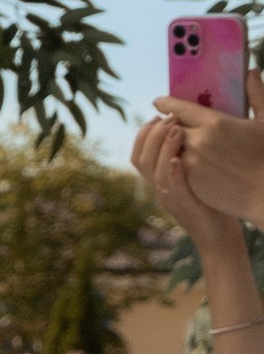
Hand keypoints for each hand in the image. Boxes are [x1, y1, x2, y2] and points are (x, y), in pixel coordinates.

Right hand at [133, 98, 263, 241]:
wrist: (217, 237)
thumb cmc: (210, 201)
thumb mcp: (192, 177)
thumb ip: (185, 157)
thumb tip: (186, 128)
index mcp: (158, 181)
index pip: (137, 154)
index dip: (144, 133)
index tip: (159, 116)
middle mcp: (158, 190)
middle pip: (141, 159)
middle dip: (153, 134)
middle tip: (171, 118)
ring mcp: (169, 199)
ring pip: (154, 172)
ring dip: (163, 147)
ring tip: (177, 129)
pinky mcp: (185, 207)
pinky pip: (172, 189)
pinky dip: (172, 173)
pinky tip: (178, 159)